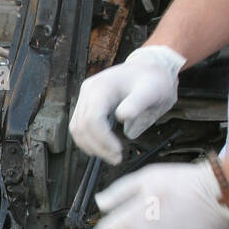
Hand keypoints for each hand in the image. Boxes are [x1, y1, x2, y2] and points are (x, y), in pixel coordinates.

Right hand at [69, 45, 185, 164]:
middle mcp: (88, 90)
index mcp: (102, 87)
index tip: (119, 151)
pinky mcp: (87, 103)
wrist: (149, 69)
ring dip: (91, 146)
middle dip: (98, 147)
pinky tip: (103, 147)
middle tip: (116, 159)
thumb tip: (122, 116)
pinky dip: (89, 140)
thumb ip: (137, 104)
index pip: (92, 119)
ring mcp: (85, 96)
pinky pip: (79, 125)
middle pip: (81, 126)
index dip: (103, 140)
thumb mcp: (152, 91)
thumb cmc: (152, 80)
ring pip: (76, 128)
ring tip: (111, 155)